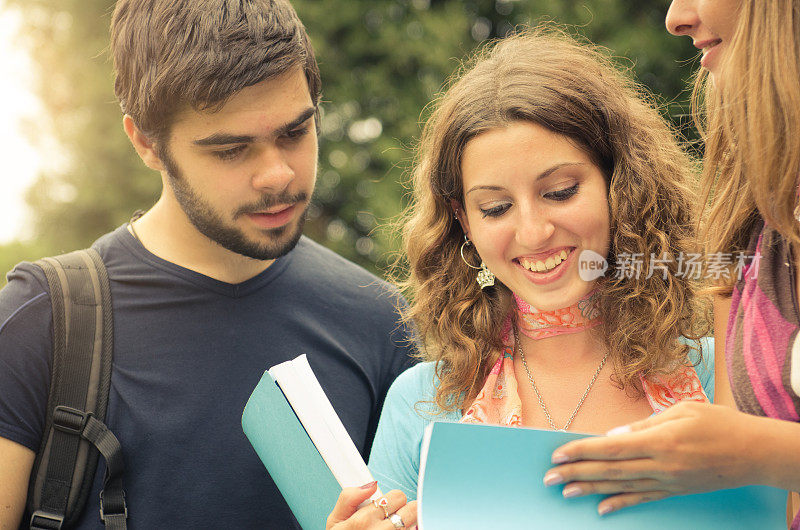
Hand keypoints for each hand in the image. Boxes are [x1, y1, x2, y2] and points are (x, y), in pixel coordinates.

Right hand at [326, 481, 417, 528]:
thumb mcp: (335, 521)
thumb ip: (349, 498)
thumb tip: (370, 485)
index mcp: (363, 521)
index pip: (396, 496)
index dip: (392, 498)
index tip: (385, 505)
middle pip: (411, 508)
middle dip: (402, 509)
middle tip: (391, 516)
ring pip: (414, 523)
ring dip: (406, 523)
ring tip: (392, 528)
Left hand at [543, 401, 763, 514]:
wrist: (755, 453)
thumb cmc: (719, 423)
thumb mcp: (682, 411)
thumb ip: (644, 425)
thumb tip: (613, 437)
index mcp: (661, 441)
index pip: (611, 448)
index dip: (581, 452)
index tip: (558, 454)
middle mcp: (662, 466)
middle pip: (610, 471)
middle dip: (576, 473)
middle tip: (549, 478)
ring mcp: (669, 482)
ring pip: (621, 487)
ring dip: (591, 489)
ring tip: (566, 492)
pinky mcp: (676, 491)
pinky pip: (643, 499)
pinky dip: (620, 503)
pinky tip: (601, 509)